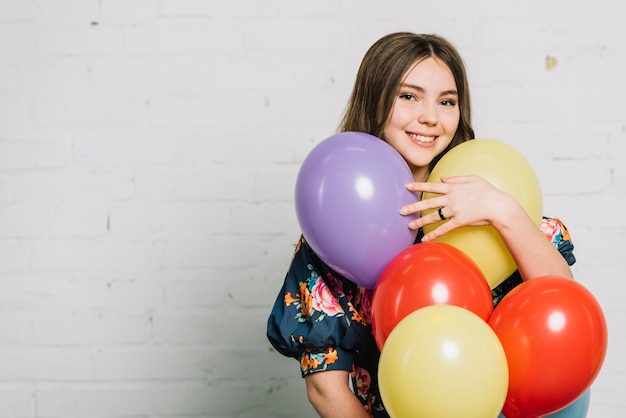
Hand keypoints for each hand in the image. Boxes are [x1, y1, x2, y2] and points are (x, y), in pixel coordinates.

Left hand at [400, 175, 516, 241]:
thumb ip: (456, 178)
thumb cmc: (488, 191)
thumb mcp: (473, 179)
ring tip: (409, 225)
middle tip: (401, 210)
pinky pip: (443, 229)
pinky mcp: (459, 221)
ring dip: (420, 221)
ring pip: (433, 217)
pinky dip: (434, 235)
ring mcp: (455, 210)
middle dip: (413, 206)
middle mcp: (451, 198)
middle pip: (428, 203)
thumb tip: (443, 178)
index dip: (418, 186)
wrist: (499, 206)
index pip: (432, 186)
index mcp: (453, 187)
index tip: (407, 186)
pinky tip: (425, 239)